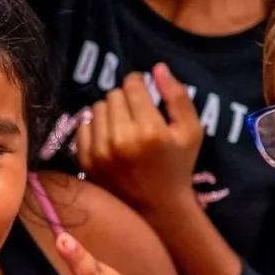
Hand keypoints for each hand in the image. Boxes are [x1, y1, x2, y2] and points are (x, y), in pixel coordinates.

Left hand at [76, 67, 204, 216]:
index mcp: (149, 130)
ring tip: (124, 125)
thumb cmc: (178, 165)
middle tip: (137, 113)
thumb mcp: (191, 130)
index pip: (132, 86)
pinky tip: (110, 136)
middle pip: (113, 94)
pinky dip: (96, 126)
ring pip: (97, 108)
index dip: (139, 83)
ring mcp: (100, 152)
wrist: (158, 207)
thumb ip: (177, 96)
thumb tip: (157, 68)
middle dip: (125, 99)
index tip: (143, 91)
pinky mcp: (86, 161)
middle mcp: (121, 139)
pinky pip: (83, 125)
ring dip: (110, 111)